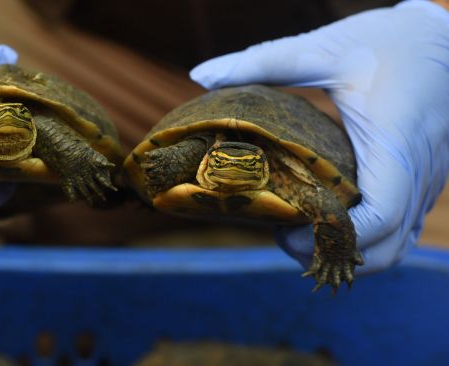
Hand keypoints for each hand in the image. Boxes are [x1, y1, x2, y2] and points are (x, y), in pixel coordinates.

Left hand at [190, 1, 448, 273]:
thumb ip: (264, 62)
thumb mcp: (326, 49)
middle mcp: (419, 171)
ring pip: (398, 244)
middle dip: (333, 255)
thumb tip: (202, 73)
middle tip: (285, 239)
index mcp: (395, 141)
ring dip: (351, 252)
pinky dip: (370, 239)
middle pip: (386, 247)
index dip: (332, 237)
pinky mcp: (428, 181)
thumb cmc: (389, 41)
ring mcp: (429, 181)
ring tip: (303, 234)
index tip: (285, 233)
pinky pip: (404, 227)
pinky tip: (332, 222)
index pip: (378, 217)